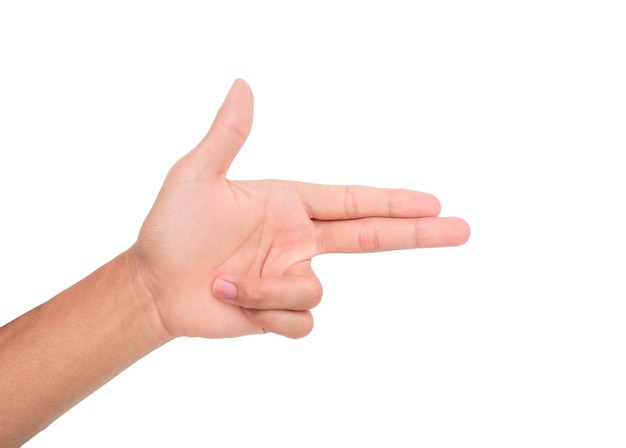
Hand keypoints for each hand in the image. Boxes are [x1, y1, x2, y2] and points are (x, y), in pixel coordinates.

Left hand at [133, 79, 469, 339]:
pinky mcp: (280, 314)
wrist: (153, 286)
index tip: (434, 202)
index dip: (395, 201)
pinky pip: (299, 320)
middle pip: (372, 237)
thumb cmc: (171, 228)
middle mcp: (300, 240)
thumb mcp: (195, 175)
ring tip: (223, 279)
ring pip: (315, 291)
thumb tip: (243, 84)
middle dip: (417, 234)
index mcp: (290, 205)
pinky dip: (266, 312)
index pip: (354, 201)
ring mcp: (292, 277)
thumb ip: (228, 135)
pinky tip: (232, 299)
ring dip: (268, 288)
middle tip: (462, 229)